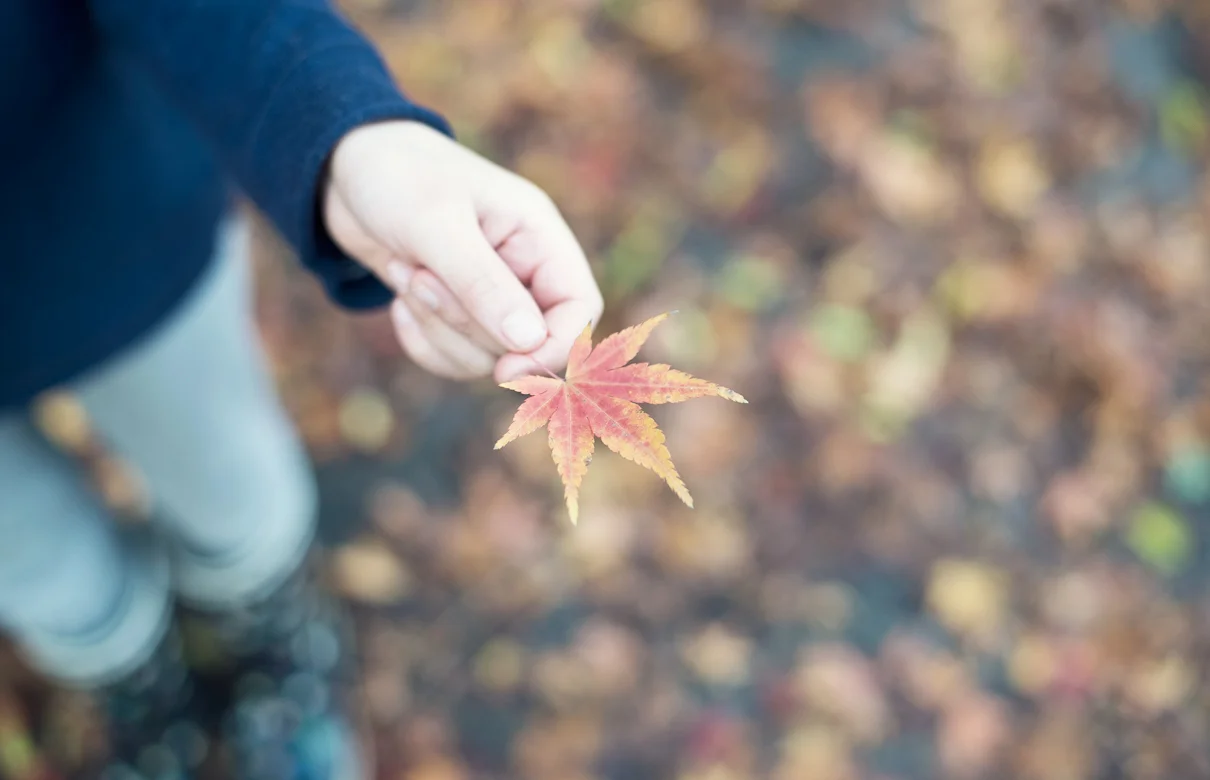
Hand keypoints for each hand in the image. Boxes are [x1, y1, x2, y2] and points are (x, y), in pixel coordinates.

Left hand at [323, 120, 603, 381]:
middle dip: (464, 323)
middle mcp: (525, 269)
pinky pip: (454, 358)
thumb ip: (483, 284)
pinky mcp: (456, 313)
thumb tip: (529, 342)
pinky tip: (399, 297)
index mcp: (539, 234)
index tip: (506, 372)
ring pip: (486, 356)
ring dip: (437, 328)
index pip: (578, 307)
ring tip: (405, 272)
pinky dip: (421, 339)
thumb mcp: (436, 224)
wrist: (342, 169)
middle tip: (419, 276)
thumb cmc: (396, 175)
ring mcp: (491, 295)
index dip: (554, 348)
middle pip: (525, 341)